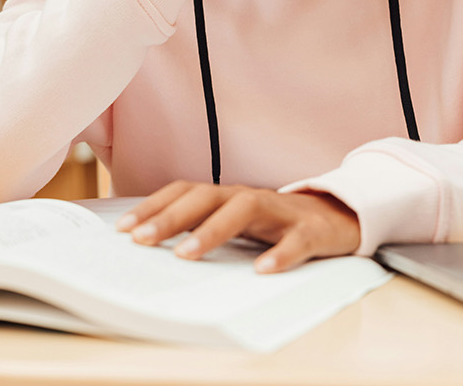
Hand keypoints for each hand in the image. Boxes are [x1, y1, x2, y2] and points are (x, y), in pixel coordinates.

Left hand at [114, 181, 361, 272]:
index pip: (183, 192)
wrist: (338, 217)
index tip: (123, 228)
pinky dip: (279, 254)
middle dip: (170, 218)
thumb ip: (201, 225)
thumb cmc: (274, 222)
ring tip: (186, 255)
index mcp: (226, 195)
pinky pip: (294, 240)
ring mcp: (279, 211)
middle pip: (204, 198)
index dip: (153, 206)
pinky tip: (261, 270)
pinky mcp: (310, 231)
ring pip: (242, 211)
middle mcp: (247, 197)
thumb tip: (152, 241)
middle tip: (142, 240)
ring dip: (211, 232)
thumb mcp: (234, 220)